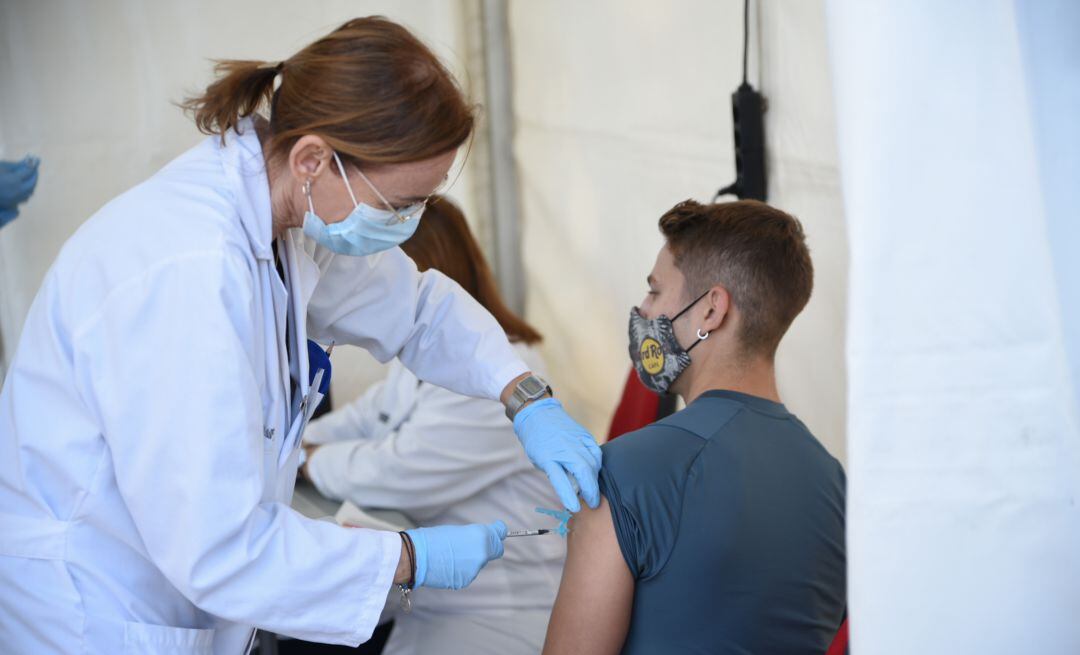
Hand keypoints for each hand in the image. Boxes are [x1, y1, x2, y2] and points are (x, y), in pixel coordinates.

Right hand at [0, 157, 39, 221]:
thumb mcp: (3, 166)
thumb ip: (18, 164)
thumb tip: (33, 159)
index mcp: (14, 180)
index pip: (29, 171)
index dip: (33, 164)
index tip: (35, 159)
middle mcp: (16, 192)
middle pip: (32, 182)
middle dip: (34, 174)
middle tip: (33, 168)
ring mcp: (14, 200)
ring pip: (30, 192)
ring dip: (31, 183)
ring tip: (29, 175)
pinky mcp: (10, 205)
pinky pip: (24, 198)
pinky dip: (26, 191)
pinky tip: (24, 185)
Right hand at [406, 521, 506, 588]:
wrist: (416, 556)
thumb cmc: (432, 539)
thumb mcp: (458, 530)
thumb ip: (476, 536)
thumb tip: (485, 537)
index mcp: (481, 536)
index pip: (499, 537)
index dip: (497, 535)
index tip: (496, 533)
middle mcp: (481, 554)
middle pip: (493, 552)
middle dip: (486, 549)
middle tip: (470, 546)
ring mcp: (474, 570)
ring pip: (478, 564)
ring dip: (470, 560)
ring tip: (451, 555)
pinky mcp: (465, 581)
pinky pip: (467, 574)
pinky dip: (461, 570)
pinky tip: (447, 565)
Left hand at [513, 397, 601, 511]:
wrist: (538, 413)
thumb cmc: (537, 440)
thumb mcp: (540, 460)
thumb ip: (556, 473)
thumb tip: (573, 488)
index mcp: (547, 457)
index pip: (559, 480)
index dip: (568, 495)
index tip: (576, 508)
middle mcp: (563, 448)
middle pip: (582, 471)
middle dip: (590, 490)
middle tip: (593, 502)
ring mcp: (575, 440)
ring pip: (592, 462)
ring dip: (594, 478)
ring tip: (593, 490)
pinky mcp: (584, 435)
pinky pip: (596, 452)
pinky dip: (597, 464)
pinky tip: (595, 471)